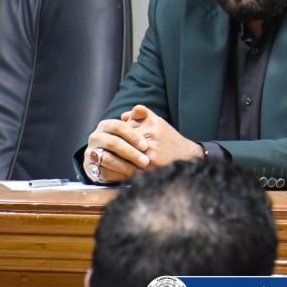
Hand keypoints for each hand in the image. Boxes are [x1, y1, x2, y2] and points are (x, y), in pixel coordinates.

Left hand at [83, 105, 201, 183]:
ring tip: (99, 160)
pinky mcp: (148, 171)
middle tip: (99, 150)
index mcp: (152, 127)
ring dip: (109, 159)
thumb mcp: (159, 122)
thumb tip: (124, 115)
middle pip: (121, 143)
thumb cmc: (171, 139)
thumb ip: (142, 114)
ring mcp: (149, 157)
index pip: (125, 129)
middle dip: (111, 147)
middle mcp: (150, 141)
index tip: (107, 138)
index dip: (116, 134)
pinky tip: (109, 172)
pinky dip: (116, 172)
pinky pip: (126, 171)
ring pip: (121, 158)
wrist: (187, 157)